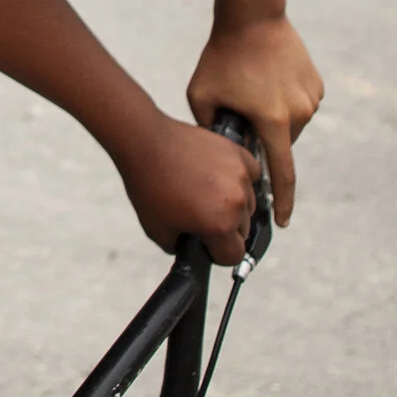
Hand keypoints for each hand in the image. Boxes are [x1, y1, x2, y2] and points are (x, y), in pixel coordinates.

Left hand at [116, 114, 260, 267]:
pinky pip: (251, 175)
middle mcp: (236, 202)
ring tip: (204, 193)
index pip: (233, 256)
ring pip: (248, 204)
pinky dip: (240, 179)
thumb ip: (181, 249)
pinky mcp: (238, 153)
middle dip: (223, 229)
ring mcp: (240, 175)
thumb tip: (194, 251)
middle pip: (242, 231)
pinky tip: (219, 177)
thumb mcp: (158, 230)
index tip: (204, 243)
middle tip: (199, 215)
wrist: (144, 141)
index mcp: (219, 225)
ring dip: (233, 204)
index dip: (216, 254)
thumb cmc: (148, 184)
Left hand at [188, 14, 322, 224]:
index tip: (281, 222)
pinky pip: (298, 105)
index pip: (282, 174)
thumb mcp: (202, 95)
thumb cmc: (221, 56)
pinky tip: (265, 80)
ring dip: (272, 118)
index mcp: (273, 121)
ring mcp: (311, 98)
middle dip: (262, 137)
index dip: (282, 201)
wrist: (252, 16)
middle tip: (241, 111)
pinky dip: (282, 101)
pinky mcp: (317, 84)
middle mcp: (299, 113)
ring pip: (290, 124)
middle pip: (280, 143)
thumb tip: (218, 155)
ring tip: (252, 89)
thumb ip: (209, 128)